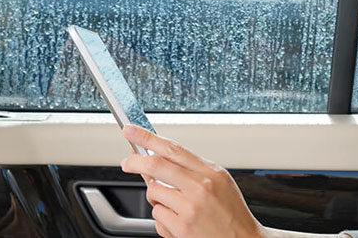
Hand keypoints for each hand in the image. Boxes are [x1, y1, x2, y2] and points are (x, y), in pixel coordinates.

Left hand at [118, 125, 264, 237]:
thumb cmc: (230, 214)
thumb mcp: (219, 183)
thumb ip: (190, 169)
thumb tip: (158, 158)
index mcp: (211, 172)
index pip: (173, 148)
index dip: (147, 137)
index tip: (131, 131)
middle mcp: (201, 187)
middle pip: (155, 165)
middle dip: (135, 162)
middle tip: (127, 163)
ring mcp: (190, 207)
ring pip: (153, 192)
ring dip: (157, 198)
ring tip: (175, 206)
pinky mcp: (182, 227)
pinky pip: (157, 214)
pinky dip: (163, 218)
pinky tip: (179, 222)